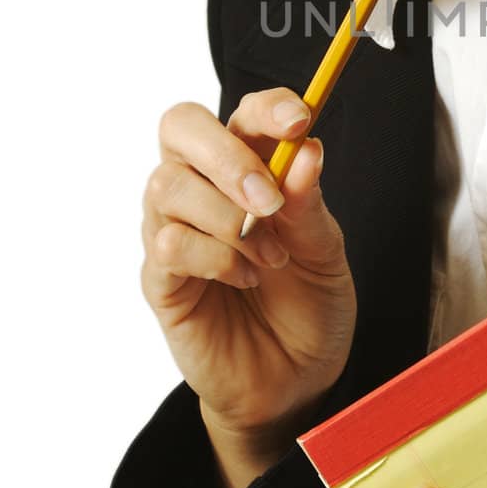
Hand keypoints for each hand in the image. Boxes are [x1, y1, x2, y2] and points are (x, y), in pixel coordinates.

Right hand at [140, 88, 356, 455]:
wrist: (295, 380)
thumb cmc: (309, 306)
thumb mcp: (326, 252)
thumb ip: (311, 203)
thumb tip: (307, 148)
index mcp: (249, 168)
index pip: (242, 113)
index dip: (266, 107)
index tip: (298, 121)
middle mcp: (203, 189)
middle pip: (179, 128)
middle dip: (227, 155)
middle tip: (270, 199)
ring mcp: (175, 230)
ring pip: (167, 186)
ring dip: (227, 218)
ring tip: (269, 255)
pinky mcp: (160, 279)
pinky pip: (167, 246)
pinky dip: (213, 257)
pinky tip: (244, 279)